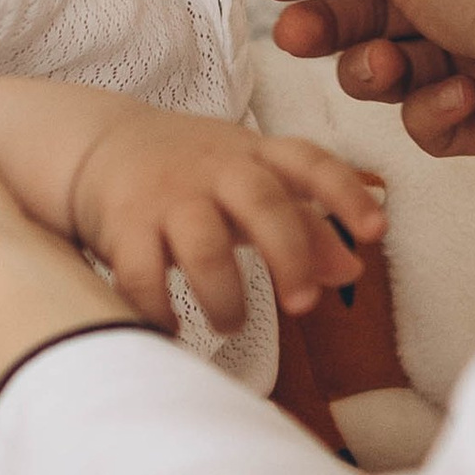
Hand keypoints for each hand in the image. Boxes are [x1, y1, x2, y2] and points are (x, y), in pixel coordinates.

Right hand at [68, 103, 387, 334]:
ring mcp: (167, 194)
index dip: (346, 193)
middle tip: (301, 306)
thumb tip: (354, 268)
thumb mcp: (252, 184)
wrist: (98, 144)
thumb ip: (305, 224)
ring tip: (231, 325)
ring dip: (225, 296)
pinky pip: (141, 273)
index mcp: (255, 156)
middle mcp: (215, 169)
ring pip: (203, 245)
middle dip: (290, 255)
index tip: (376, 231)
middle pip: (262, 202)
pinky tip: (169, 330)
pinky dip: (158, 309)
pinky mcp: (122, 224)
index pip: (310, 161)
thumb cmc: (195, 172)